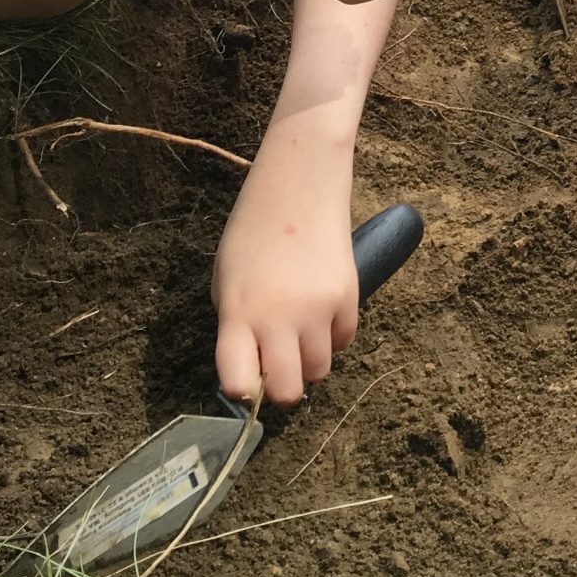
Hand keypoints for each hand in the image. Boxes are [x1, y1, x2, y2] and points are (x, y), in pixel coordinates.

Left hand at [213, 149, 353, 406]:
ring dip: (308, 363)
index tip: (244, 381)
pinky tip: (321, 314)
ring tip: (299, 336)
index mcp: (239, 314)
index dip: (242, 392)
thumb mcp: (227, 282)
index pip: (239, 384)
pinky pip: (344, 341)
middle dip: (280, 388)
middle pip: (287, 391)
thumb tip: (254, 366)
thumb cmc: (252, 232)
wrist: (299, 184)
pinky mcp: (350, 298)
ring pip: (319, 371)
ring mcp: (319, 310)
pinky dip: (332, 338)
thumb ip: (237, 328)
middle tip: (276, 368)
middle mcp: (280, 319)